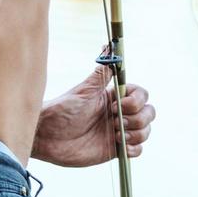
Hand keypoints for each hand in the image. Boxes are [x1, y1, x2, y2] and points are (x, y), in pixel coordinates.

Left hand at [30, 52, 155, 167]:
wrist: (48, 136)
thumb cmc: (62, 110)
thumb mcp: (84, 89)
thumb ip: (101, 72)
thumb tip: (108, 46)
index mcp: (115, 97)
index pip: (142, 95)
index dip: (136, 101)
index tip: (117, 106)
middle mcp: (121, 114)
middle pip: (149, 113)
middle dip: (137, 118)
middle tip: (113, 122)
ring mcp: (119, 132)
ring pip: (145, 131)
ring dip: (134, 133)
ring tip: (111, 134)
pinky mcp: (115, 150)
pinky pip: (138, 151)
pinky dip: (133, 148)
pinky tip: (118, 145)